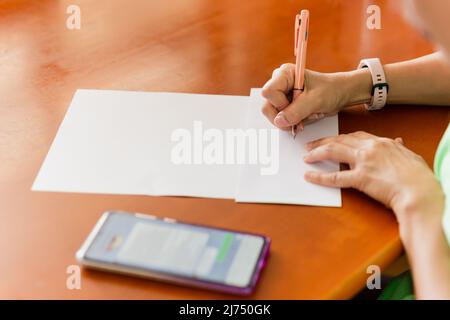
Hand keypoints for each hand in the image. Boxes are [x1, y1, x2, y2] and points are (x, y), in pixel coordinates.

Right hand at [261, 64, 371, 130]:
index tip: (296, 106)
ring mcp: (280, 95)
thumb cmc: (331, 90)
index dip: (280, 104)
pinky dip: (291, 123)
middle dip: (284, 116)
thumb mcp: (316, 100)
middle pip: (267, 106)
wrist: (339, 94)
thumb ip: (297, 110)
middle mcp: (279, 83)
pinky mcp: (283, 105)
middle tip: (301, 116)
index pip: (269, 92)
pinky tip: (303, 117)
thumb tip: (279, 121)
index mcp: (284, 74)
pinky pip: (280, 120)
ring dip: (289, 121)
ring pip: (272, 115)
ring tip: (305, 115)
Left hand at [303, 131, 444, 226]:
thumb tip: (397, 141)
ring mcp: (364, 162)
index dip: (340, 137)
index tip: (332, 139)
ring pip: (333, 151)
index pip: (355, 135)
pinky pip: (335, 177)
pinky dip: (320, 177)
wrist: (420, 192)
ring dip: (317, 153)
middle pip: (340, 140)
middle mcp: (371, 148)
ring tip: (307, 157)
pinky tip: (310, 176)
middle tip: (311, 145)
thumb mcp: (410, 156)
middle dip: (323, 141)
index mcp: (383, 142)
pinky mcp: (360, 178)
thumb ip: (399, 148)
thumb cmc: (419, 178)